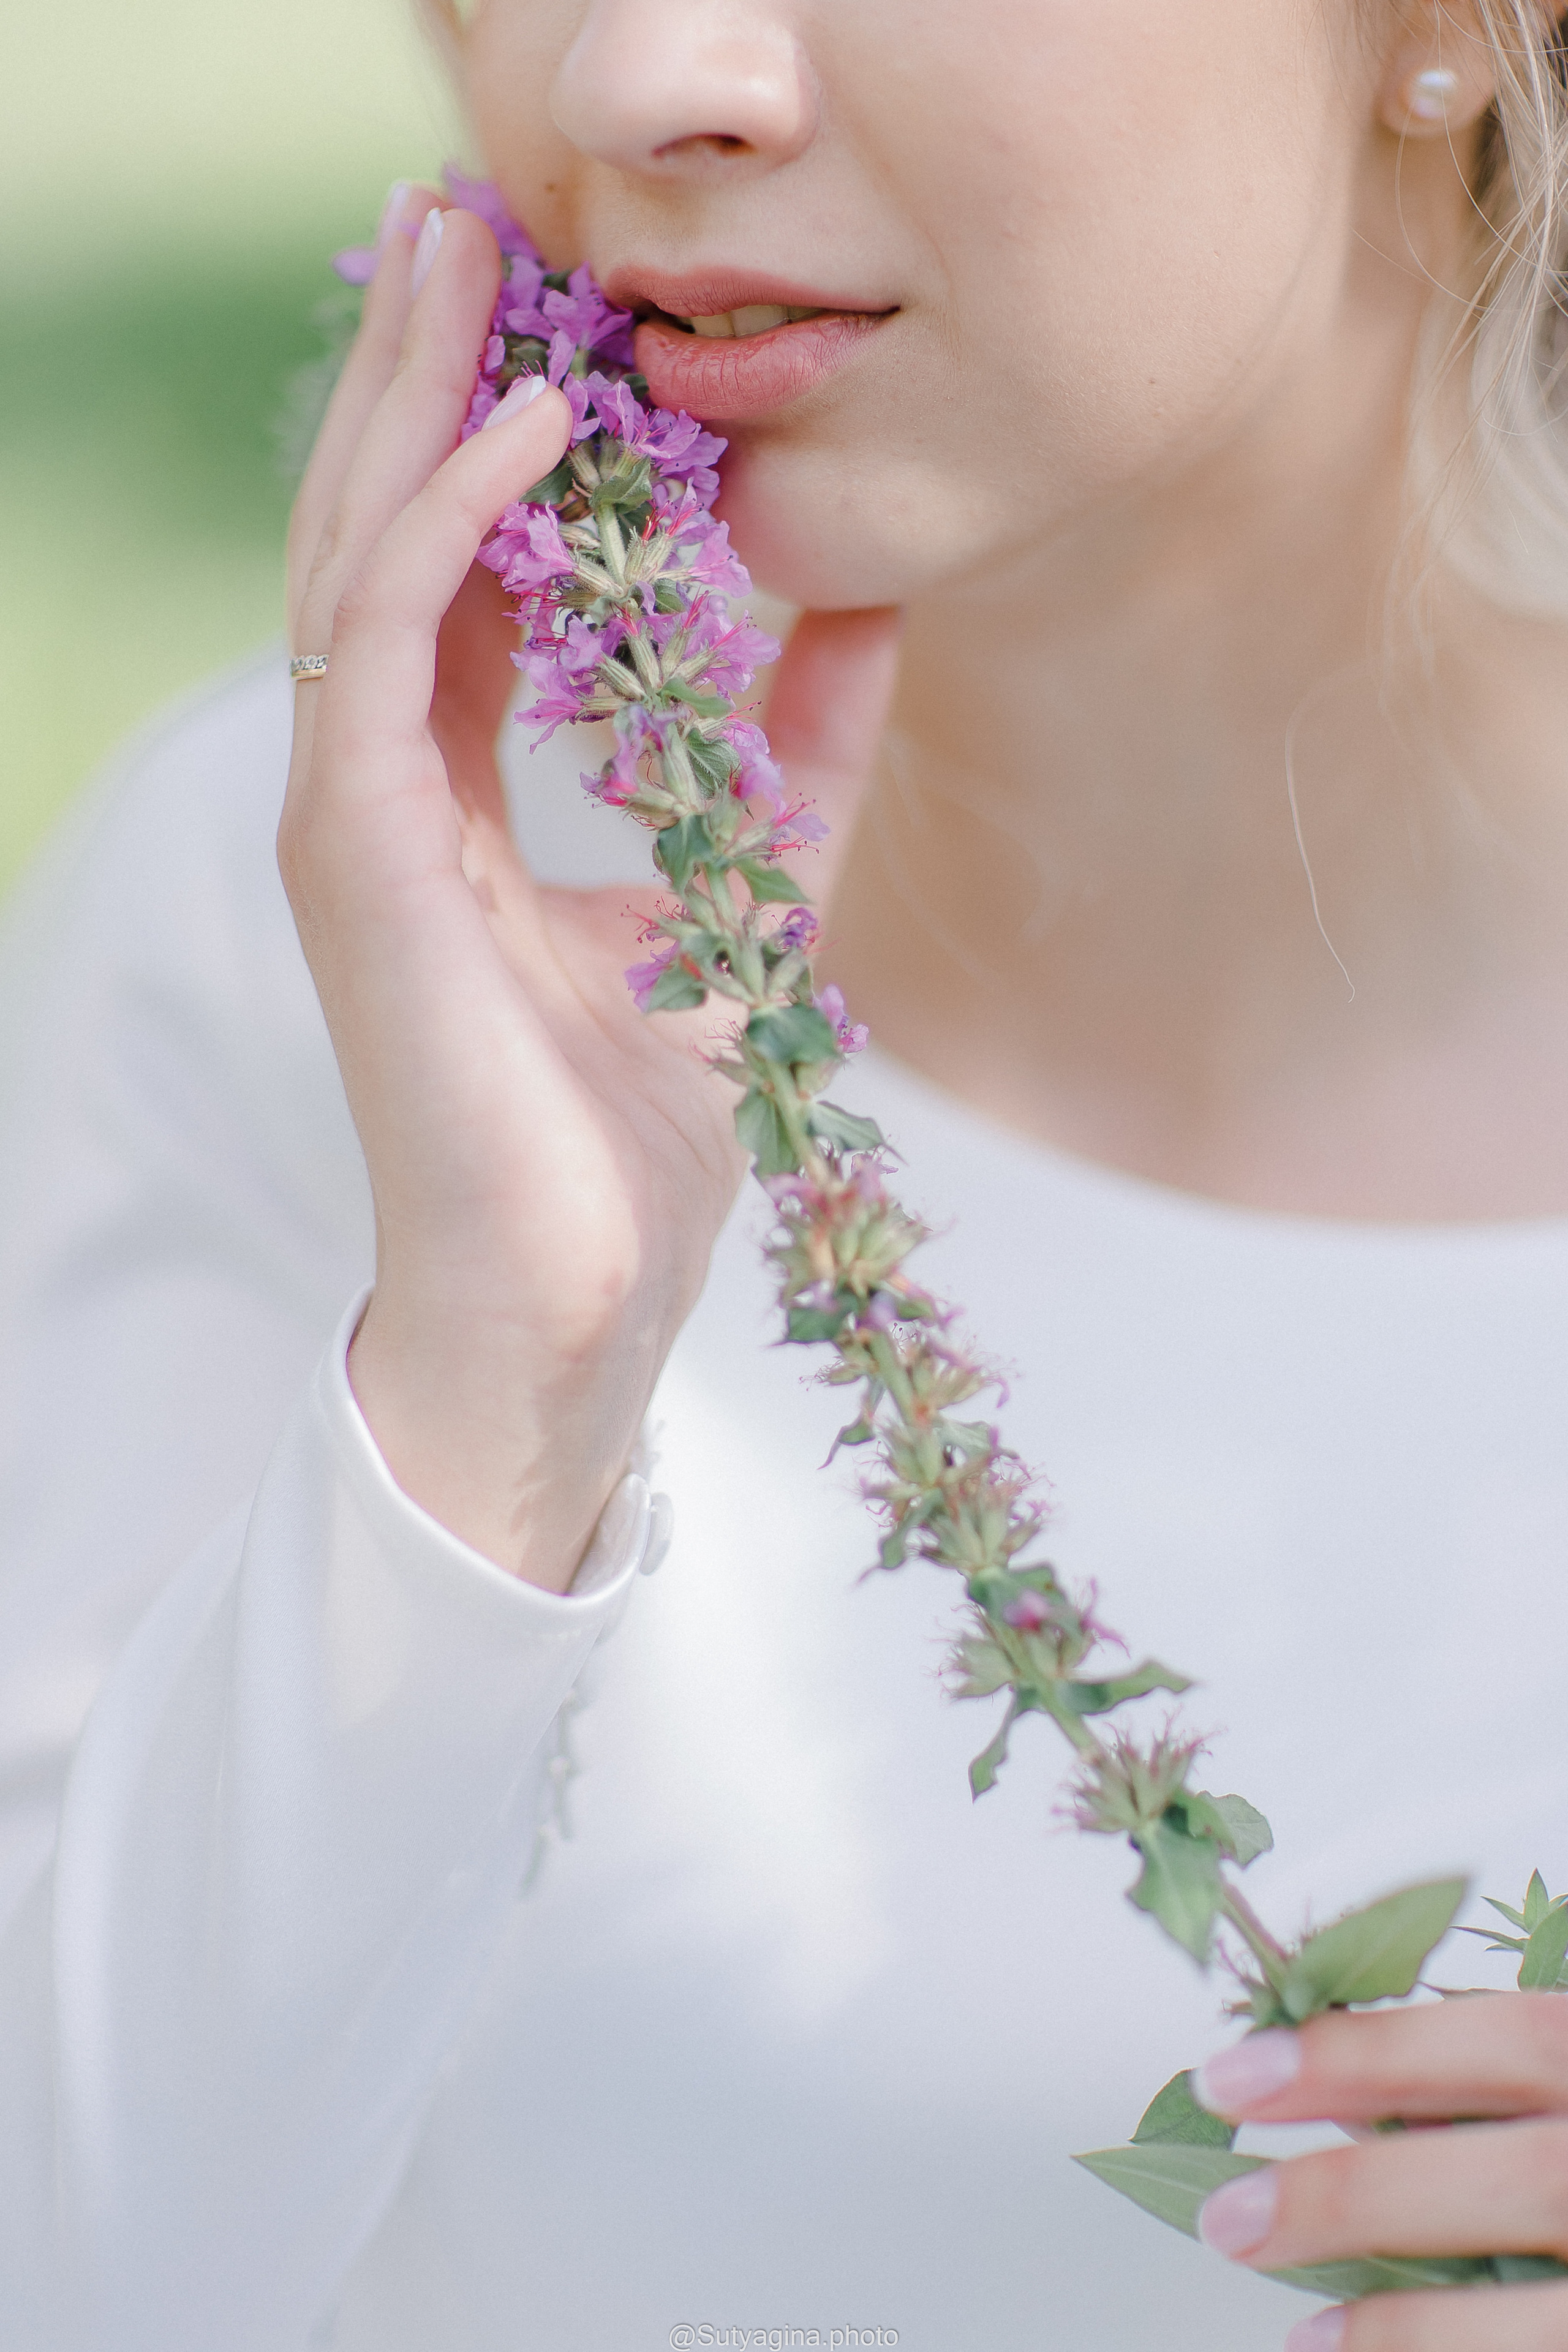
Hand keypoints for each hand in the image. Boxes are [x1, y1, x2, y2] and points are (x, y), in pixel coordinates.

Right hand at [280, 193, 900, 1589]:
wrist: (578, 1300)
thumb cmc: (636, 1136)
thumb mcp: (748, 903)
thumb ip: (796, 756)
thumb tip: (871, 603)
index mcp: (444, 801)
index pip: (447, 581)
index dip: (489, 439)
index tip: (560, 318)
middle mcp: (379, 791)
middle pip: (381, 535)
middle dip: (421, 373)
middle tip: (470, 220)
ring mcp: (351, 821)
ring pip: (356, 557)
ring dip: (413, 398)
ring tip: (471, 253)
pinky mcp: (356, 858)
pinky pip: (384, 648)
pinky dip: (451, 523)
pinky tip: (535, 425)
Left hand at [1194, 1996, 1567, 2346]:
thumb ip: (1495, 2087)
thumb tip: (1341, 2099)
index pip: (1512, 2040)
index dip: (1370, 2053)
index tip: (1235, 2074)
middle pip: (1527, 2180)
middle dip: (1365, 2197)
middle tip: (1230, 2215)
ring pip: (1551, 2322)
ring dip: (1412, 2328)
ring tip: (1301, 2334)